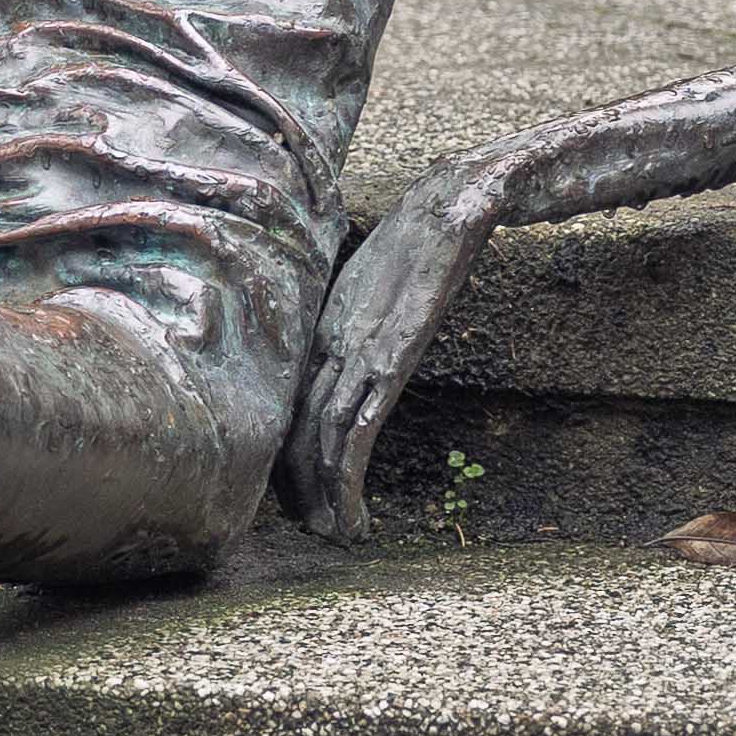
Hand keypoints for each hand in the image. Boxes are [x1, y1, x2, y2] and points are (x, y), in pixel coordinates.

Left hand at [276, 166, 505, 541]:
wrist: (448, 203)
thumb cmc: (417, 240)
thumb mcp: (376, 287)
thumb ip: (360, 321)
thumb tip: (357, 352)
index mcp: (325, 330)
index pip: (292, 403)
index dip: (286, 450)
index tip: (291, 488)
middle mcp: (331, 344)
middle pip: (295, 427)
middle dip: (296, 484)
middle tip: (307, 526)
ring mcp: (358, 352)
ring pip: (319, 437)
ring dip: (321, 493)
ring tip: (331, 533)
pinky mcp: (389, 358)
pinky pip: (356, 426)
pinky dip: (347, 475)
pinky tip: (351, 509)